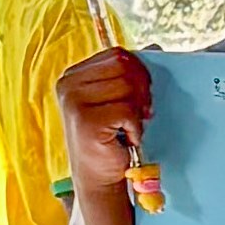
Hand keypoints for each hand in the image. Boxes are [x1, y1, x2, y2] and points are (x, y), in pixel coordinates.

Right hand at [57, 46, 151, 194]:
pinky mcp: (86, 121)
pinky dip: (135, 127)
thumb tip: (155, 47)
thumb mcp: (118, 100)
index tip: (140, 97)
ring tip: (126, 128)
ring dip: (137, 111)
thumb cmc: (111, 137)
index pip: (118, 55)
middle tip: (137, 114)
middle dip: (141, 91)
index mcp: (74, 75)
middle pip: (125, 67)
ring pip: (128, 87)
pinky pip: (128, 111)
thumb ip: (130, 74)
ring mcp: (74, 102)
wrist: (99, 176)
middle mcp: (68, 85)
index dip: (139, 74)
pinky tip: (124, 138)